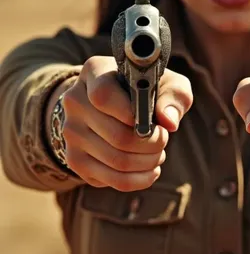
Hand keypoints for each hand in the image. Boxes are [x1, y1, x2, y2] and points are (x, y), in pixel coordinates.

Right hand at [59, 56, 192, 190]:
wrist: (114, 106)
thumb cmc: (146, 91)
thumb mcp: (167, 83)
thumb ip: (173, 96)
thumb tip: (169, 122)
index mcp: (94, 72)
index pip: (103, 96)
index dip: (132, 114)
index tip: (152, 120)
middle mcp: (75, 101)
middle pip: (118, 136)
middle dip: (153, 143)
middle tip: (163, 139)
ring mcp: (72, 132)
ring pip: (118, 161)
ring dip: (149, 162)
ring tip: (158, 153)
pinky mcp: (75, 160)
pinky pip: (113, 180)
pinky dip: (140, 179)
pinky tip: (151, 169)